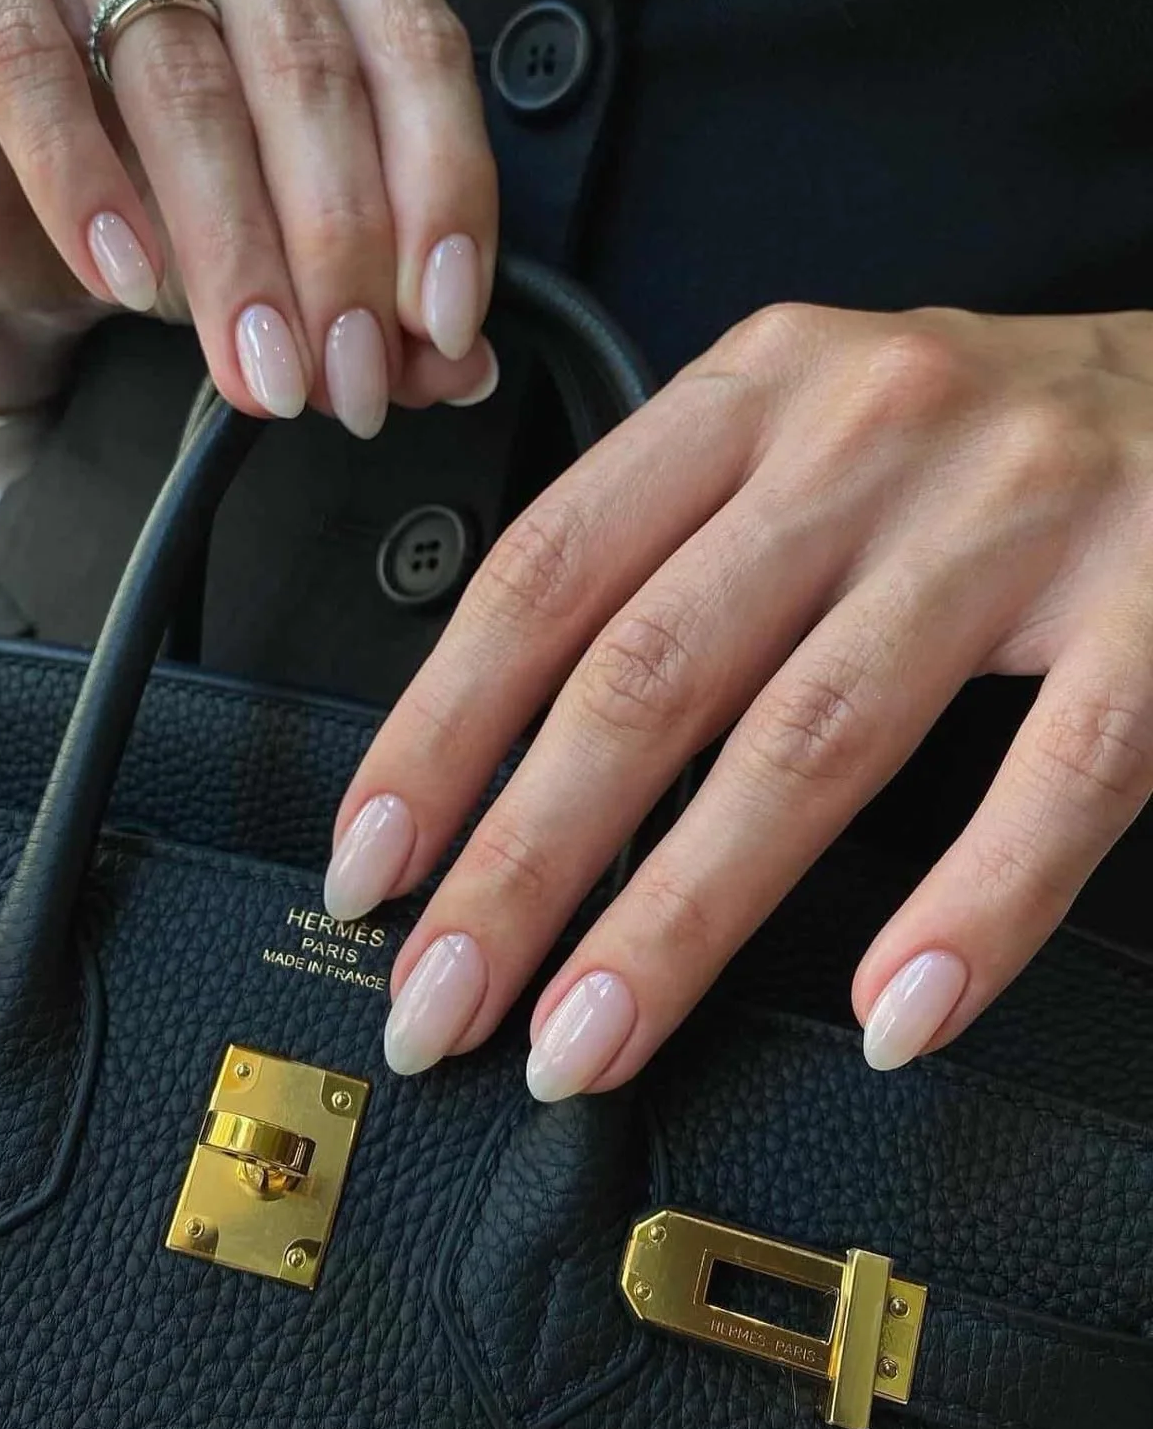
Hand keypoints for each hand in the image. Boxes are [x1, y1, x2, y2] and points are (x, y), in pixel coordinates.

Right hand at [0, 0, 497, 427]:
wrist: (6, 170)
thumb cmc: (172, 185)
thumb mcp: (290, 239)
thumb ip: (380, 296)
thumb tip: (463, 370)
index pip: (418, 56)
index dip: (442, 199)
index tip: (447, 328)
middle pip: (312, 77)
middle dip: (341, 256)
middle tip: (350, 382)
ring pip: (189, 85)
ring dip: (236, 254)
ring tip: (264, 371)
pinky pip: (33, 65)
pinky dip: (84, 184)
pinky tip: (129, 281)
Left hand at [327, 302, 1152, 1093]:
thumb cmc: (986, 433)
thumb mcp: (807, 425)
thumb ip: (677, 539)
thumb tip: (513, 732)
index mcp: (757, 388)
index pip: (549, 568)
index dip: (442, 729)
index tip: (372, 861)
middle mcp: (867, 436)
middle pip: (651, 672)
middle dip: (522, 858)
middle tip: (440, 996)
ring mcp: (1016, 515)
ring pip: (812, 738)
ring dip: (680, 915)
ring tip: (588, 1040)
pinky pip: (1057, 777)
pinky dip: (970, 909)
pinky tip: (892, 1014)